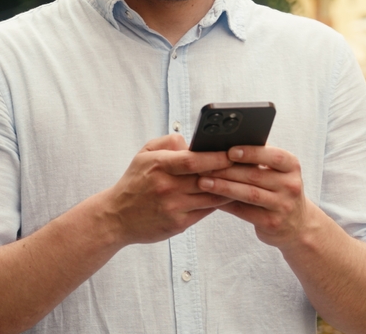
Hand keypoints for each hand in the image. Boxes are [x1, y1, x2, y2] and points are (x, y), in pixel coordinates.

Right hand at [103, 133, 234, 244]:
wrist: (116, 216)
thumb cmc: (135, 181)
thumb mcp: (145, 154)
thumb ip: (169, 142)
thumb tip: (194, 142)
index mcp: (159, 165)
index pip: (193, 160)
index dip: (216, 157)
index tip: (233, 152)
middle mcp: (166, 187)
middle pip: (206, 179)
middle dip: (229, 172)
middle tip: (248, 165)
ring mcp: (173, 207)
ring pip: (211, 197)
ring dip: (230, 188)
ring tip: (244, 180)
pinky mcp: (178, 224)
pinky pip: (206, 211)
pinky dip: (219, 202)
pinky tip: (229, 195)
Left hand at [196, 145, 310, 248]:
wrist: (297, 225)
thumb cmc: (279, 190)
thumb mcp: (279, 172)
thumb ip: (259, 158)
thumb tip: (227, 143)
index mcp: (292, 166)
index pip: (273, 156)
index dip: (251, 152)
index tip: (229, 151)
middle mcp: (291, 185)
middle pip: (255, 175)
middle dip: (227, 170)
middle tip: (204, 165)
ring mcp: (282, 205)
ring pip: (249, 193)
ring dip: (223, 186)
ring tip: (203, 182)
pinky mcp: (271, 223)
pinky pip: (244, 211)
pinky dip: (226, 204)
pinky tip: (210, 198)